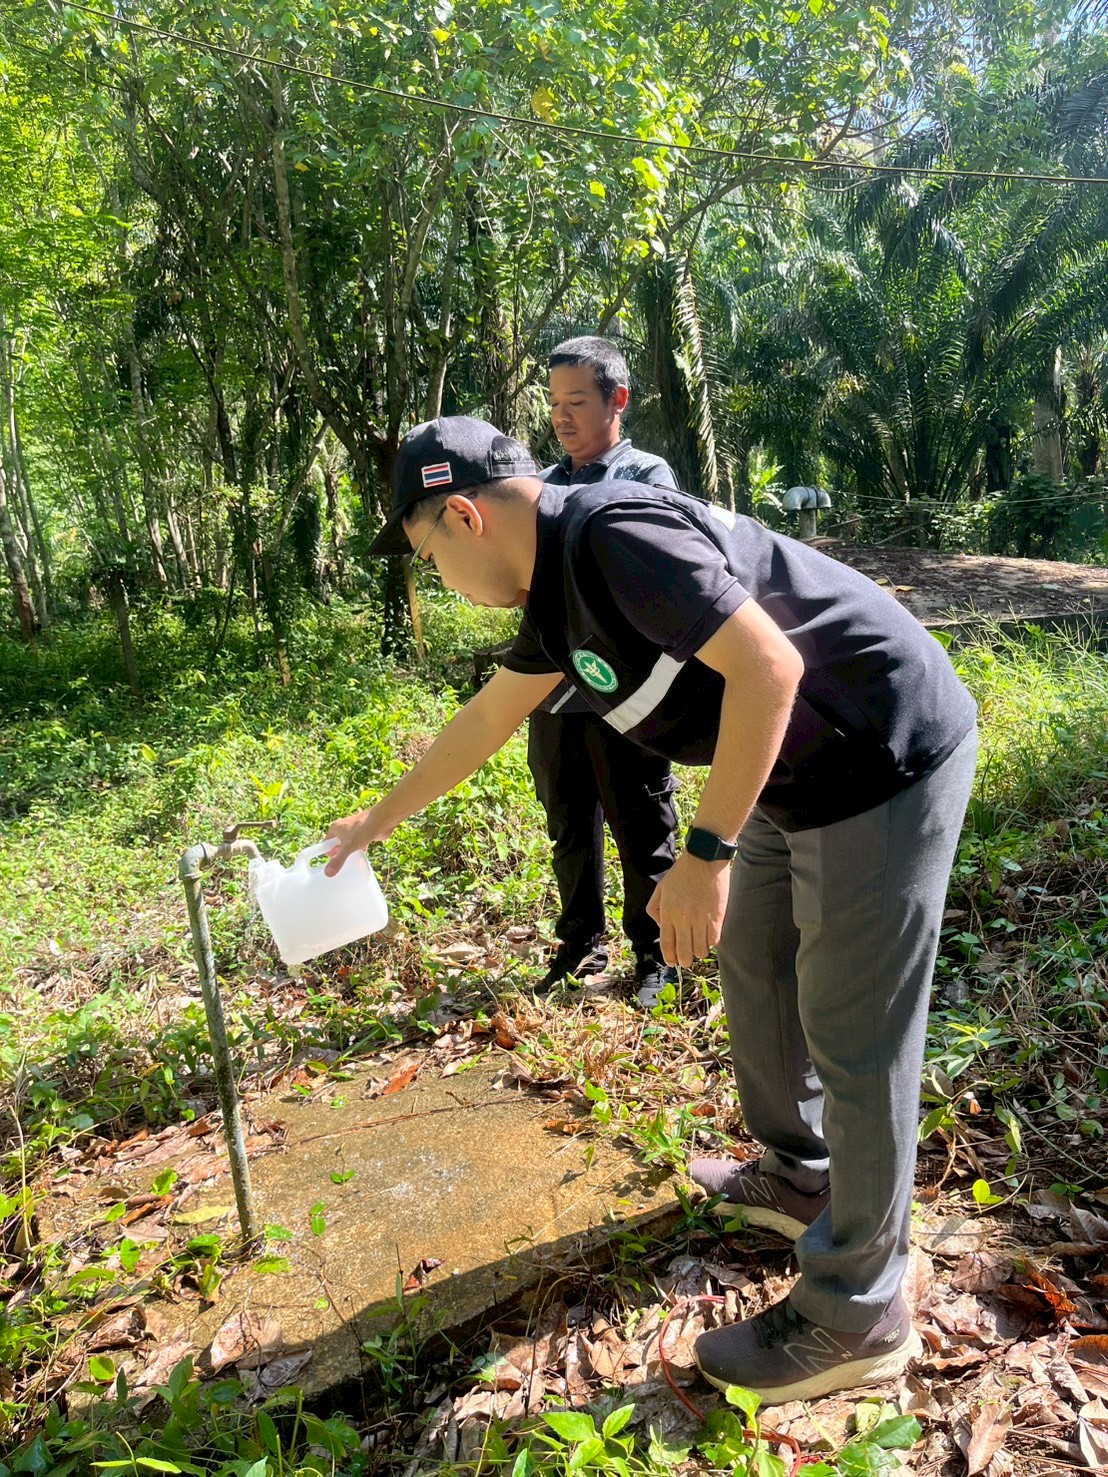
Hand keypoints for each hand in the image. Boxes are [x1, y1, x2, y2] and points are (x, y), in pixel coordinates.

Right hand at [322, 805, 394, 875]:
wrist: (381, 820)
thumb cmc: (362, 829)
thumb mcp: (348, 847)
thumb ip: (338, 860)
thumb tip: (328, 873)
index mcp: (335, 828)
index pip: (326, 843)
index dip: (328, 853)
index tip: (332, 863)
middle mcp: (342, 828)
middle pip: (336, 845)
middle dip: (339, 854)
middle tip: (342, 864)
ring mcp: (353, 831)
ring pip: (348, 845)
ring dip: (349, 853)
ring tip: (350, 862)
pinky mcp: (363, 834)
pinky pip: (357, 845)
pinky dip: (358, 851)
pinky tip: (360, 857)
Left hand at [646, 852, 731, 967]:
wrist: (704, 859)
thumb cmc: (682, 872)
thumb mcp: (661, 888)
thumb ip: (655, 909)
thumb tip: (661, 926)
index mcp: (668, 913)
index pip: (667, 944)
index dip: (669, 958)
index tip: (673, 963)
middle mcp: (683, 920)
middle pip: (684, 952)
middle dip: (684, 961)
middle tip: (686, 961)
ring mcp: (701, 920)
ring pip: (700, 950)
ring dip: (699, 953)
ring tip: (698, 949)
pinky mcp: (717, 918)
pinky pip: (714, 940)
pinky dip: (711, 943)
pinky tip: (709, 937)